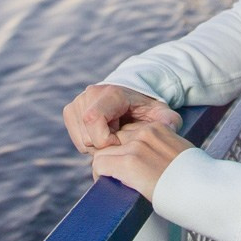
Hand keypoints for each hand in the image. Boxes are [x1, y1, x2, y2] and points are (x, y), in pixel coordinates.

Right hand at [63, 84, 181, 152]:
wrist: (131, 98)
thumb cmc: (146, 109)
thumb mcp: (161, 113)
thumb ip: (169, 120)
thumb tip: (170, 126)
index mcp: (111, 93)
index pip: (94, 120)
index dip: (106, 140)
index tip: (123, 144)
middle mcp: (90, 94)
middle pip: (88, 136)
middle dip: (106, 147)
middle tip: (122, 141)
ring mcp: (78, 101)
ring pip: (82, 140)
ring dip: (98, 147)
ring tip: (115, 137)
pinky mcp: (71, 111)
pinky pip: (76, 139)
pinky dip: (90, 144)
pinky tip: (105, 136)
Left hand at [90, 121, 192, 199]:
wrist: (204, 191)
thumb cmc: (198, 181)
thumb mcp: (182, 155)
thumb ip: (165, 150)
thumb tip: (156, 161)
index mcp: (160, 127)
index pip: (129, 132)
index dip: (125, 149)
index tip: (130, 166)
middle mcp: (146, 132)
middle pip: (114, 140)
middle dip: (114, 156)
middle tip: (119, 176)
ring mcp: (137, 146)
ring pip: (103, 151)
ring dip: (106, 166)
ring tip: (115, 182)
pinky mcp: (129, 163)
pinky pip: (100, 164)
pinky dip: (100, 175)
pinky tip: (110, 185)